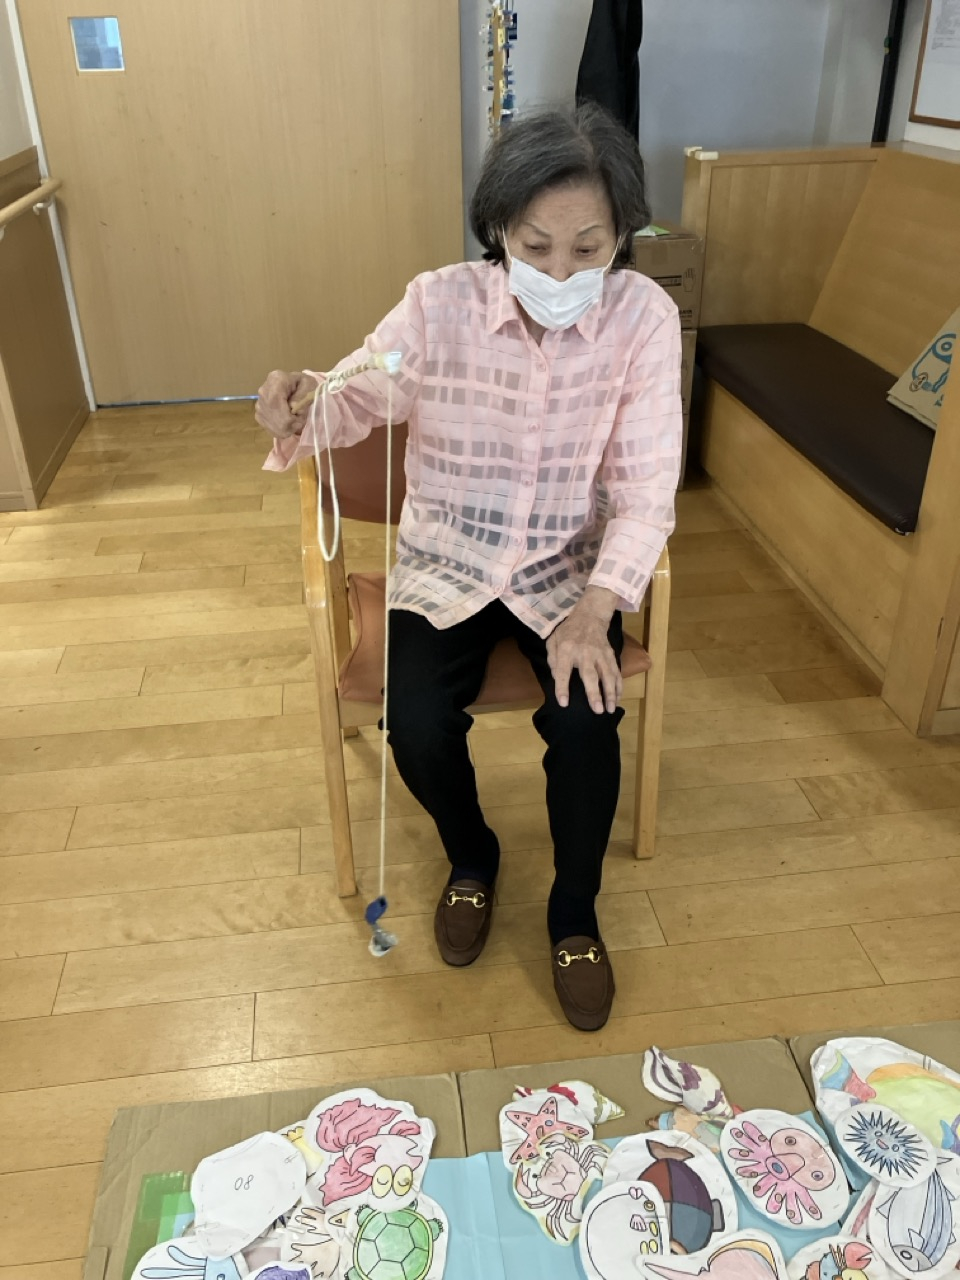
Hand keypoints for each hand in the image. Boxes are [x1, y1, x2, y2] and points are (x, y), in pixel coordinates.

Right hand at [255, 369, 317, 438]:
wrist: (294, 385)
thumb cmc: (304, 385)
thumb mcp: (309, 385)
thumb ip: (303, 395)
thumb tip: (293, 407)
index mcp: (276, 379)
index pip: (275, 402)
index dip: (288, 417)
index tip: (300, 418)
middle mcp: (263, 391)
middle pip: (273, 416)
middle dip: (290, 424)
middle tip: (300, 421)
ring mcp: (259, 403)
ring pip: (272, 425)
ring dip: (287, 428)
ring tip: (294, 419)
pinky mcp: (258, 414)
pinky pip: (269, 428)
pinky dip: (281, 430)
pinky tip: (287, 423)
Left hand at [547, 596, 621, 714]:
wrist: (590, 616)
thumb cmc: (568, 632)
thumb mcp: (553, 641)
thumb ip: (552, 660)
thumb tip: (557, 679)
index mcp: (566, 649)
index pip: (563, 671)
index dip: (563, 687)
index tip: (564, 703)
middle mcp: (585, 652)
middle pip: (590, 675)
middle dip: (594, 693)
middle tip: (597, 710)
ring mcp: (600, 654)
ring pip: (607, 675)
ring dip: (610, 693)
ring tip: (610, 709)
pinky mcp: (610, 655)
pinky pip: (616, 672)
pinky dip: (618, 686)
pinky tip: (618, 699)